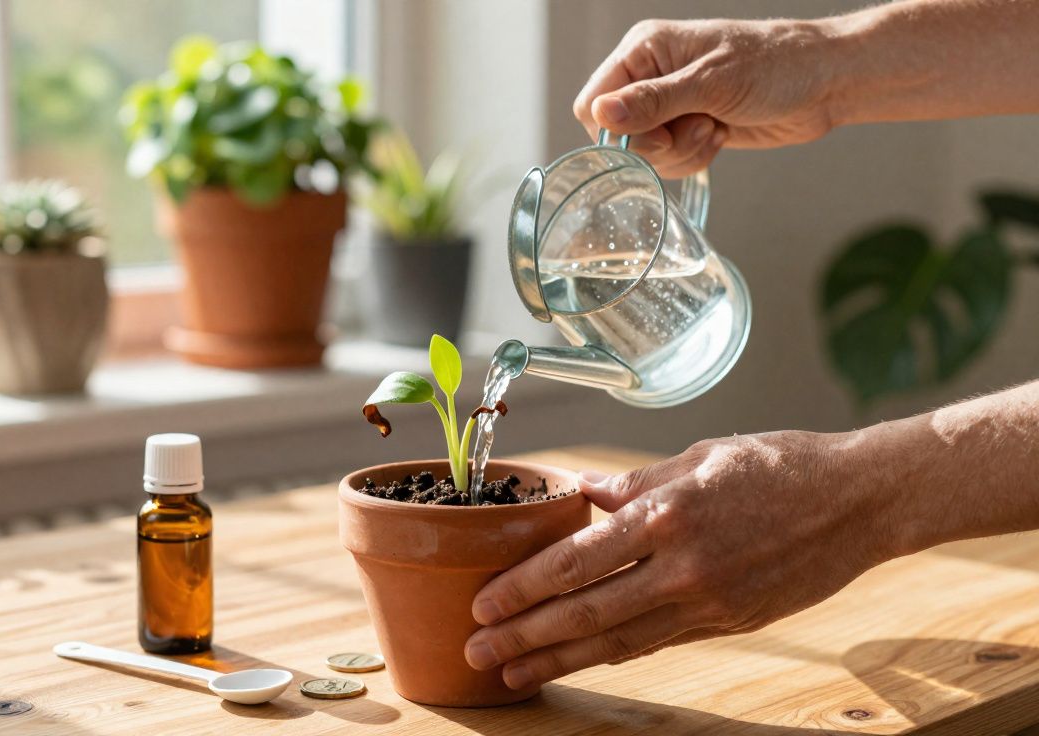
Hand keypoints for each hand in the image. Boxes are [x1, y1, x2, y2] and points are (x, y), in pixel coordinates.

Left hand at [464, 430, 894, 689]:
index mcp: (668, 515)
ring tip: (512, 674)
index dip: (524, 588)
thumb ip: (636, 483)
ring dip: (558, 660)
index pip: (576, 562)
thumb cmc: (779, 464)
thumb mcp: (701, 456)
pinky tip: (579, 663)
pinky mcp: (730, 622)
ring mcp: (709, 602)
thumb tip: (583, 494)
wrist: (860, 501)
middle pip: (586, 613)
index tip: (484, 604)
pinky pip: (658, 641)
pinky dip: (613, 655)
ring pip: (617, 641)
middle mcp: (682, 567)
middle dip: (524, 636)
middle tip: (477, 652)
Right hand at [574, 18, 839, 176]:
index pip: (594, 102)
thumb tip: (602, 114)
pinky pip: (667, 160)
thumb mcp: (712, 82)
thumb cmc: (776, 65)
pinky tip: (719, 135)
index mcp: (645, 50)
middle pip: (616, 133)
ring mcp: (668, 103)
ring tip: (713, 128)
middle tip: (697, 128)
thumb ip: (654, 101)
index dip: (617, 129)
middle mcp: (650, 76)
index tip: (658, 133)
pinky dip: (691, 158)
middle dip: (656, 145)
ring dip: (679, 152)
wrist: (824, 82)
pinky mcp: (685, 127)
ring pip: (643, 152)